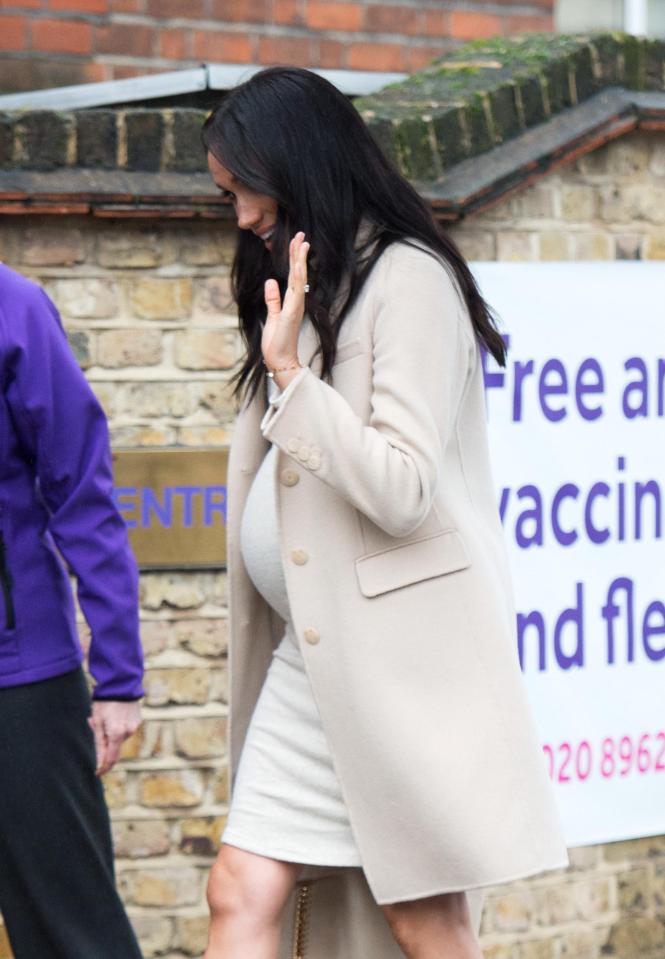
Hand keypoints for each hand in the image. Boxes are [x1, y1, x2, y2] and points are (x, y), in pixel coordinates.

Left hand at [88, 700, 141, 775]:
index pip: (111, 758)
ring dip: (111, 732)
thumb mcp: (98, 722)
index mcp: (117, 734)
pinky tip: (113, 713)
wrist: (121, 683)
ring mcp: (135, 726)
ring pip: (120, 737)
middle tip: (94, 723)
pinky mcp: (138, 720)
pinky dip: (118, 726)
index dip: (104, 767)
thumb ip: (100, 744)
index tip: (97, 774)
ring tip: (103, 715)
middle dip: (105, 743)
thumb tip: (101, 762)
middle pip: (115, 747)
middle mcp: (128, 732)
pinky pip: (125, 729)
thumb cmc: (105, 702)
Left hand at [262, 231, 309, 386]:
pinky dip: (298, 276)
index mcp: (292, 302)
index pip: (294, 275)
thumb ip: (273, 299)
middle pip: (298, 272)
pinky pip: (295, 291)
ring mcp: (295, 307)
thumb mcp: (272, 316)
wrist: (280, 361)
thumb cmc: (276, 342)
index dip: (295, 258)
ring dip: (300, 259)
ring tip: (302, 242)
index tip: (297, 242)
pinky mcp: (291, 313)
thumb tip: (271, 282)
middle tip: (301, 233)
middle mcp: (296, 302)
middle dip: (299, 253)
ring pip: (299, 278)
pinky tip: (299, 264)